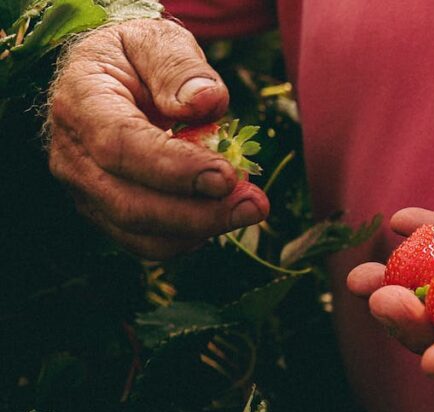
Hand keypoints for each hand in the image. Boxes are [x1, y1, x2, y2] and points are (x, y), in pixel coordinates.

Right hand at [47, 19, 268, 259]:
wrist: (110, 77)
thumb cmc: (136, 57)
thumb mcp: (155, 40)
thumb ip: (179, 68)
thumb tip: (206, 102)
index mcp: (81, 102)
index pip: (121, 145)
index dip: (176, 168)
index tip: (227, 175)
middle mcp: (73, 154)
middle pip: (130, 204)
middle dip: (198, 214)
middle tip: (254, 205)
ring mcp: (85, 189)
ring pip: (139, 234)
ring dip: (200, 230)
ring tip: (248, 208)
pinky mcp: (105, 212)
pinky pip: (147, 243)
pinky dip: (190, 236)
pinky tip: (222, 213)